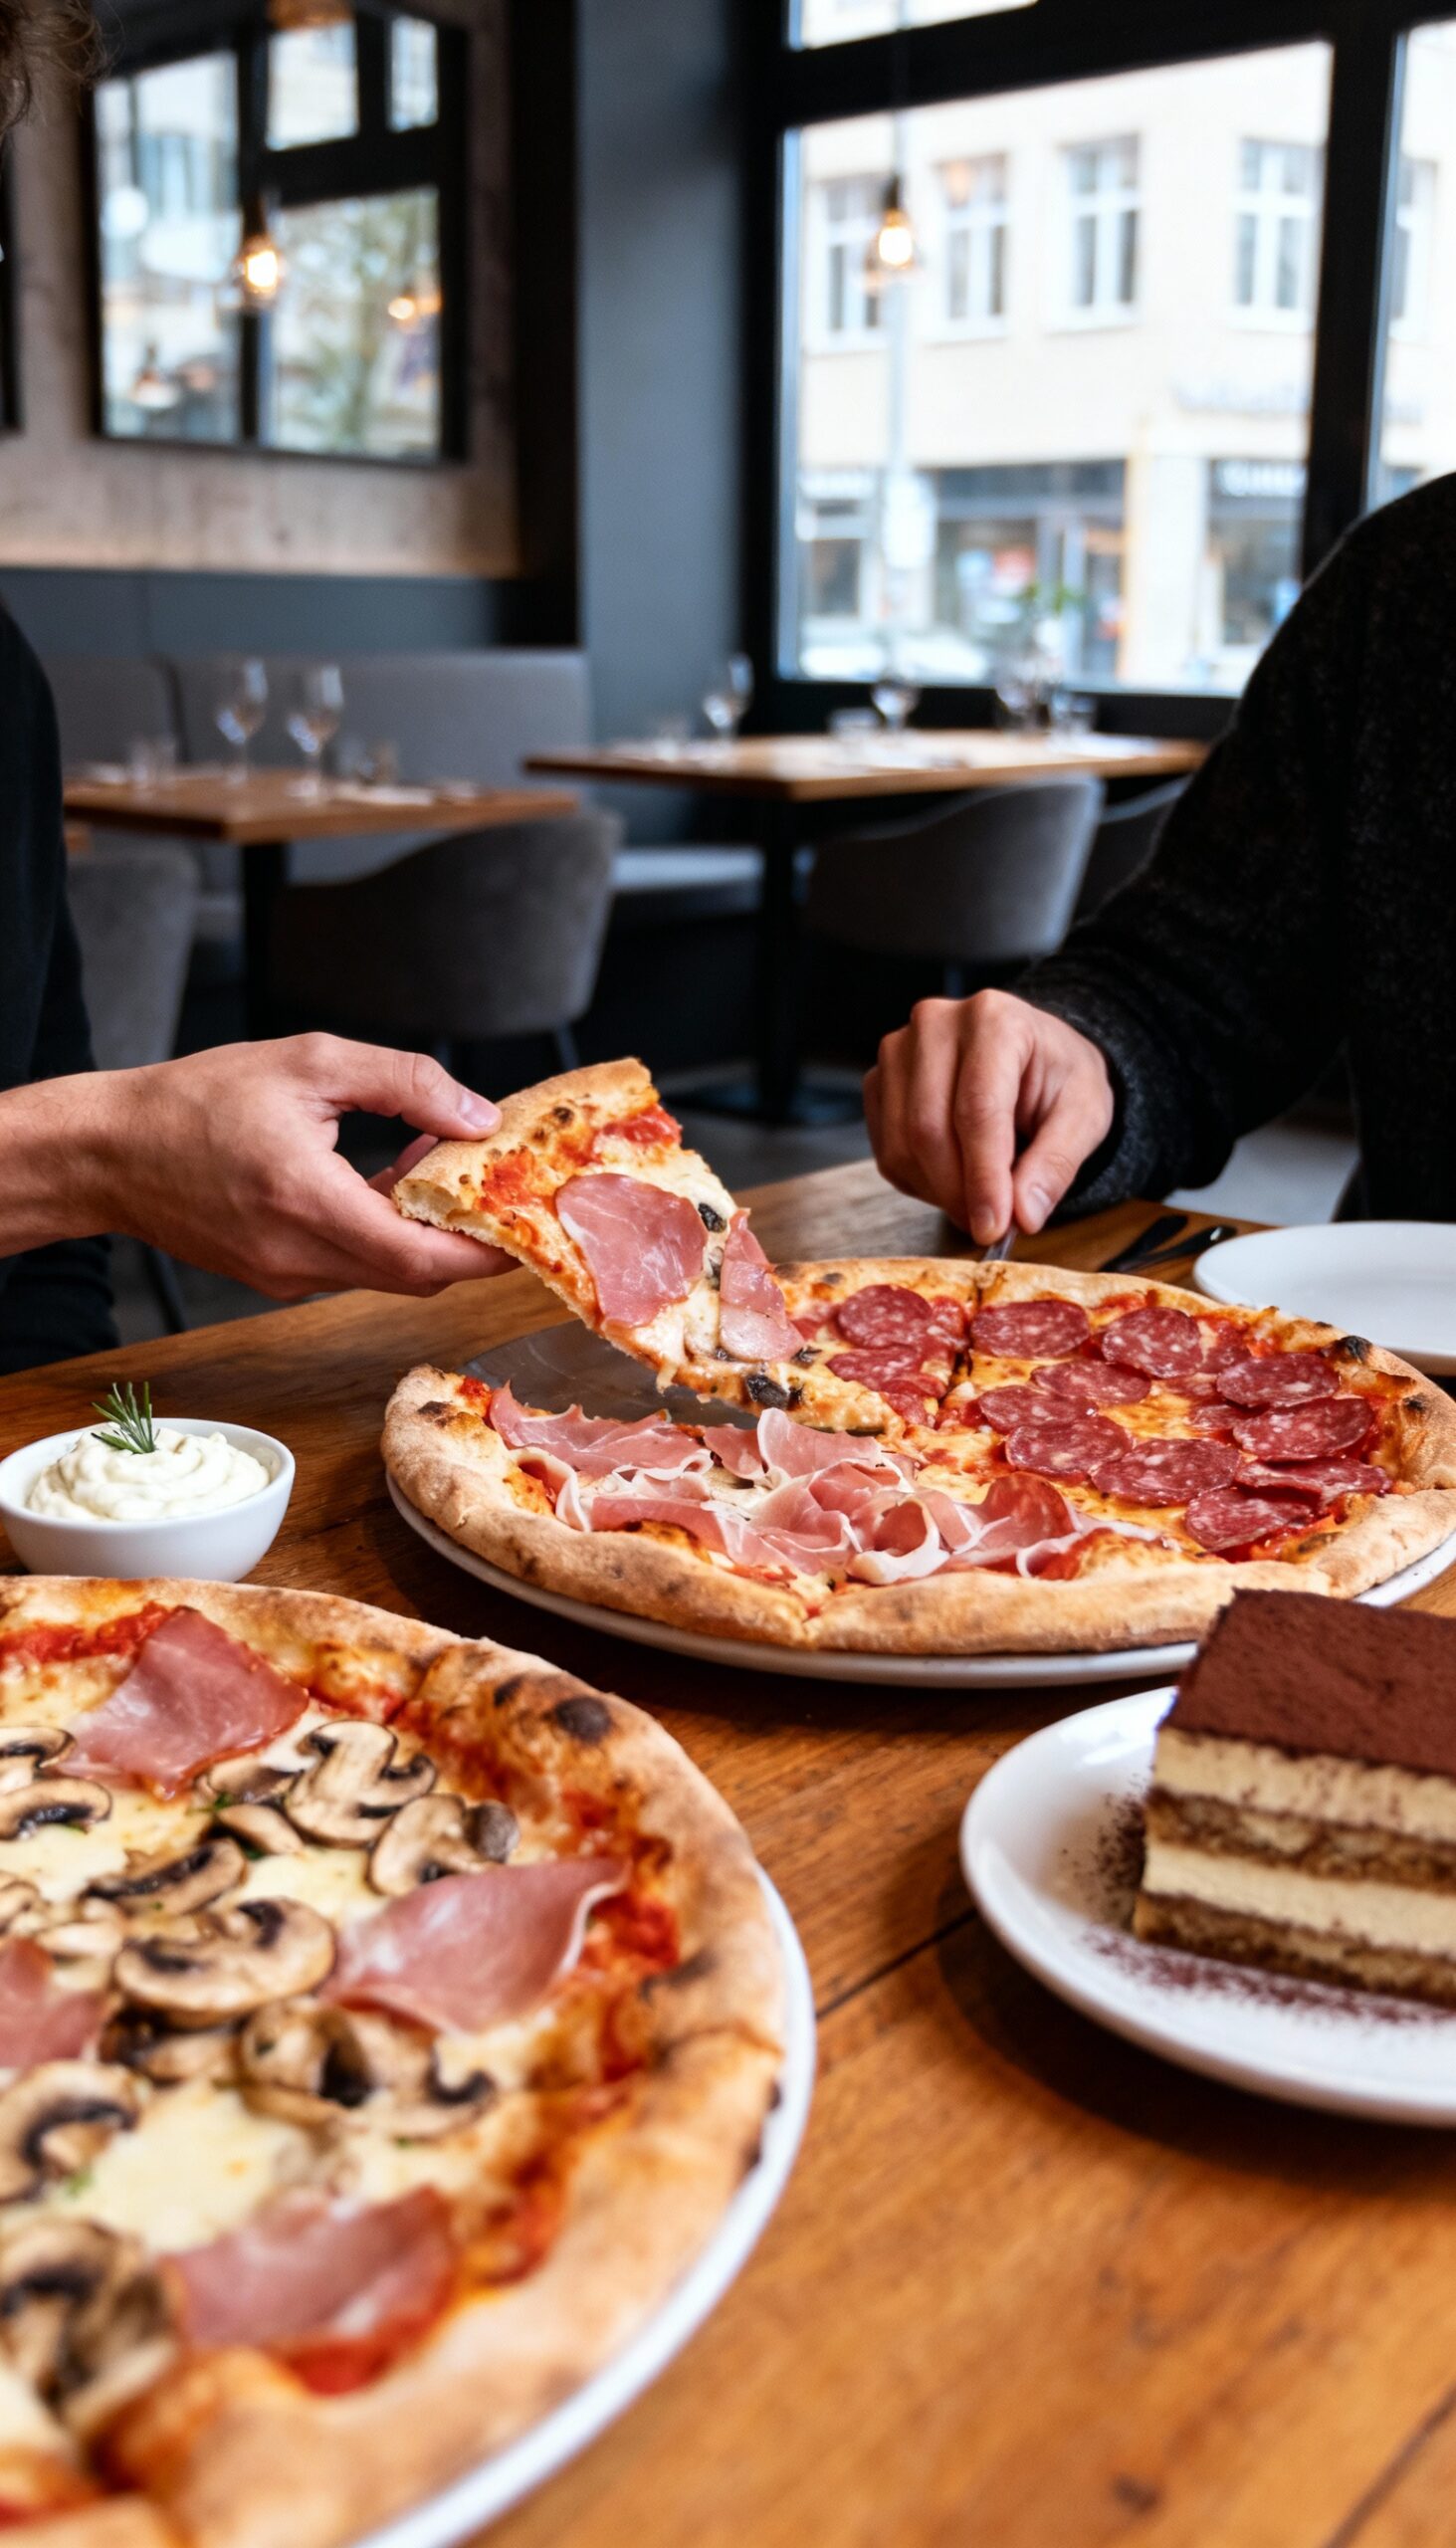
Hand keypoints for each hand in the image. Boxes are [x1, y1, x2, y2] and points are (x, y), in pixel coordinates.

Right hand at [84, 1034, 513, 1299]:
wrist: (109, 1151)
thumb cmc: (197, 1100)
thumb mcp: (311, 1063)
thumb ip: (406, 1085)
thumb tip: (477, 1118)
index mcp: (309, 1204)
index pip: (423, 1259)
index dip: (485, 1251)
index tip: (525, 1226)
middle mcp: (299, 1258)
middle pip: (414, 1275)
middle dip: (464, 1238)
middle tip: (494, 1188)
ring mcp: (284, 1277)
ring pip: (384, 1272)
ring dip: (421, 1229)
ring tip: (429, 1162)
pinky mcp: (273, 1278)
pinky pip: (349, 1266)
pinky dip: (381, 1232)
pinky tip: (381, 1178)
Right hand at [864, 991, 1113, 1243]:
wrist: (1032, 1055)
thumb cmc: (1058, 1077)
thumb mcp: (1085, 1115)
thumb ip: (1056, 1163)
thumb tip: (1024, 1214)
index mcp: (995, 1019)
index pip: (977, 1109)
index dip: (984, 1176)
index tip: (995, 1226)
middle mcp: (936, 1024)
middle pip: (929, 1129)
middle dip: (959, 1191)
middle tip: (990, 1225)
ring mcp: (899, 1050)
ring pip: (901, 1145)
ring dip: (939, 1191)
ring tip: (979, 1199)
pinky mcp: (879, 1081)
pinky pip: (886, 1152)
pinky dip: (920, 1182)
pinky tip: (954, 1177)